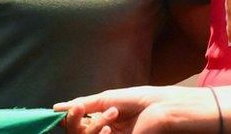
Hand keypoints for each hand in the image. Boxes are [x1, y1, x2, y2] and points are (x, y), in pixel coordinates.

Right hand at [55, 86, 219, 133]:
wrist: (172, 110)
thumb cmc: (148, 100)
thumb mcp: (112, 99)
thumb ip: (87, 103)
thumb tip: (58, 108)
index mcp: (106, 120)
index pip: (79, 124)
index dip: (71, 118)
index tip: (70, 108)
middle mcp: (109, 132)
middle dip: (76, 123)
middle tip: (81, 110)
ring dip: (93, 128)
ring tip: (112, 114)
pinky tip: (110, 128)